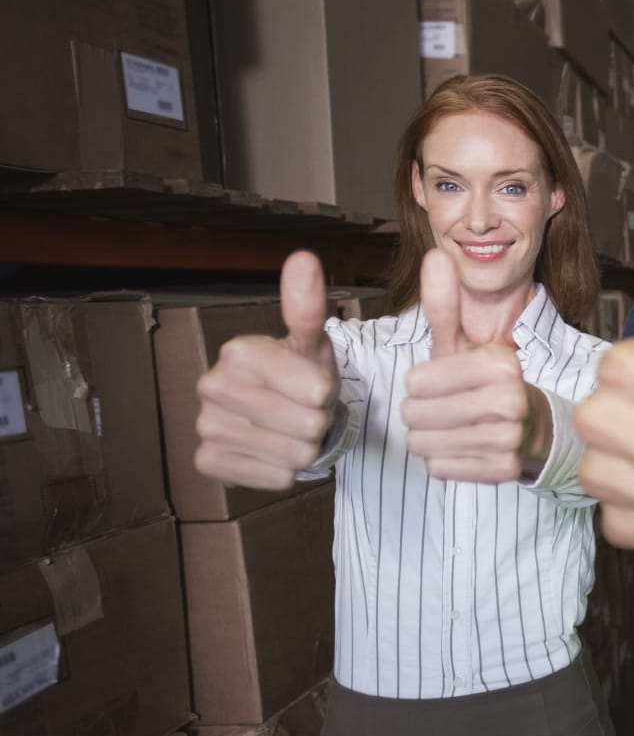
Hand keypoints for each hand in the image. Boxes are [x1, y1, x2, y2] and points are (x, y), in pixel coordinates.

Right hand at [194, 250, 337, 489]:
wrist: (282, 413)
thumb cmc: (300, 376)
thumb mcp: (312, 342)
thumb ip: (307, 306)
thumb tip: (303, 258)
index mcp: (237, 352)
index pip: (313, 389)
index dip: (326, 393)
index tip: (318, 388)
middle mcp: (211, 386)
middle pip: (304, 424)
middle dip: (316, 423)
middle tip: (306, 413)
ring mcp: (205, 425)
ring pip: (291, 454)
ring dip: (303, 448)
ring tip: (293, 431)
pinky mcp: (207, 460)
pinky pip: (271, 478)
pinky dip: (284, 471)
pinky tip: (275, 452)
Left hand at [401, 250, 550, 481]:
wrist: (533, 428)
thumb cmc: (486, 383)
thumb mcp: (465, 343)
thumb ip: (445, 304)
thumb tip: (435, 256)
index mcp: (502, 364)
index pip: (419, 381)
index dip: (418, 384)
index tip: (437, 383)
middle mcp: (511, 400)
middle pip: (416, 413)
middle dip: (418, 412)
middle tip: (441, 409)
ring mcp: (510, 438)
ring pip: (424, 444)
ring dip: (427, 437)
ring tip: (448, 428)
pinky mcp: (504, 470)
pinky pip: (439, 468)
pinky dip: (442, 460)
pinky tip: (461, 447)